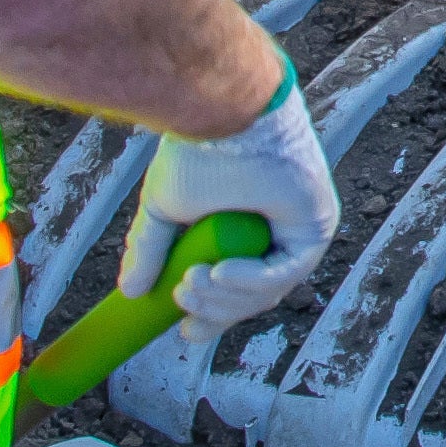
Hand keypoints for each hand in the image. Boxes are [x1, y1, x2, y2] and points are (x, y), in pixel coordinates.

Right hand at [116, 69, 342, 329]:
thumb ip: (151, 250)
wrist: (223, 114)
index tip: (185, 332)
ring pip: (267, 290)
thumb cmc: (199, 148)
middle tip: (182, 307)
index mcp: (244, 229)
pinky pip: (284, 271)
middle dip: (216, 311)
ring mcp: (300, 230)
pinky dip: (250, 280)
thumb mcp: (165, 208)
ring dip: (224, 297)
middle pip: (253, 297)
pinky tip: (217, 272)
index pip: (236, 288)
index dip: (213, 315)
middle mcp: (277, 231)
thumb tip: (128, 292)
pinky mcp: (317, 226)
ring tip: (190, 282)